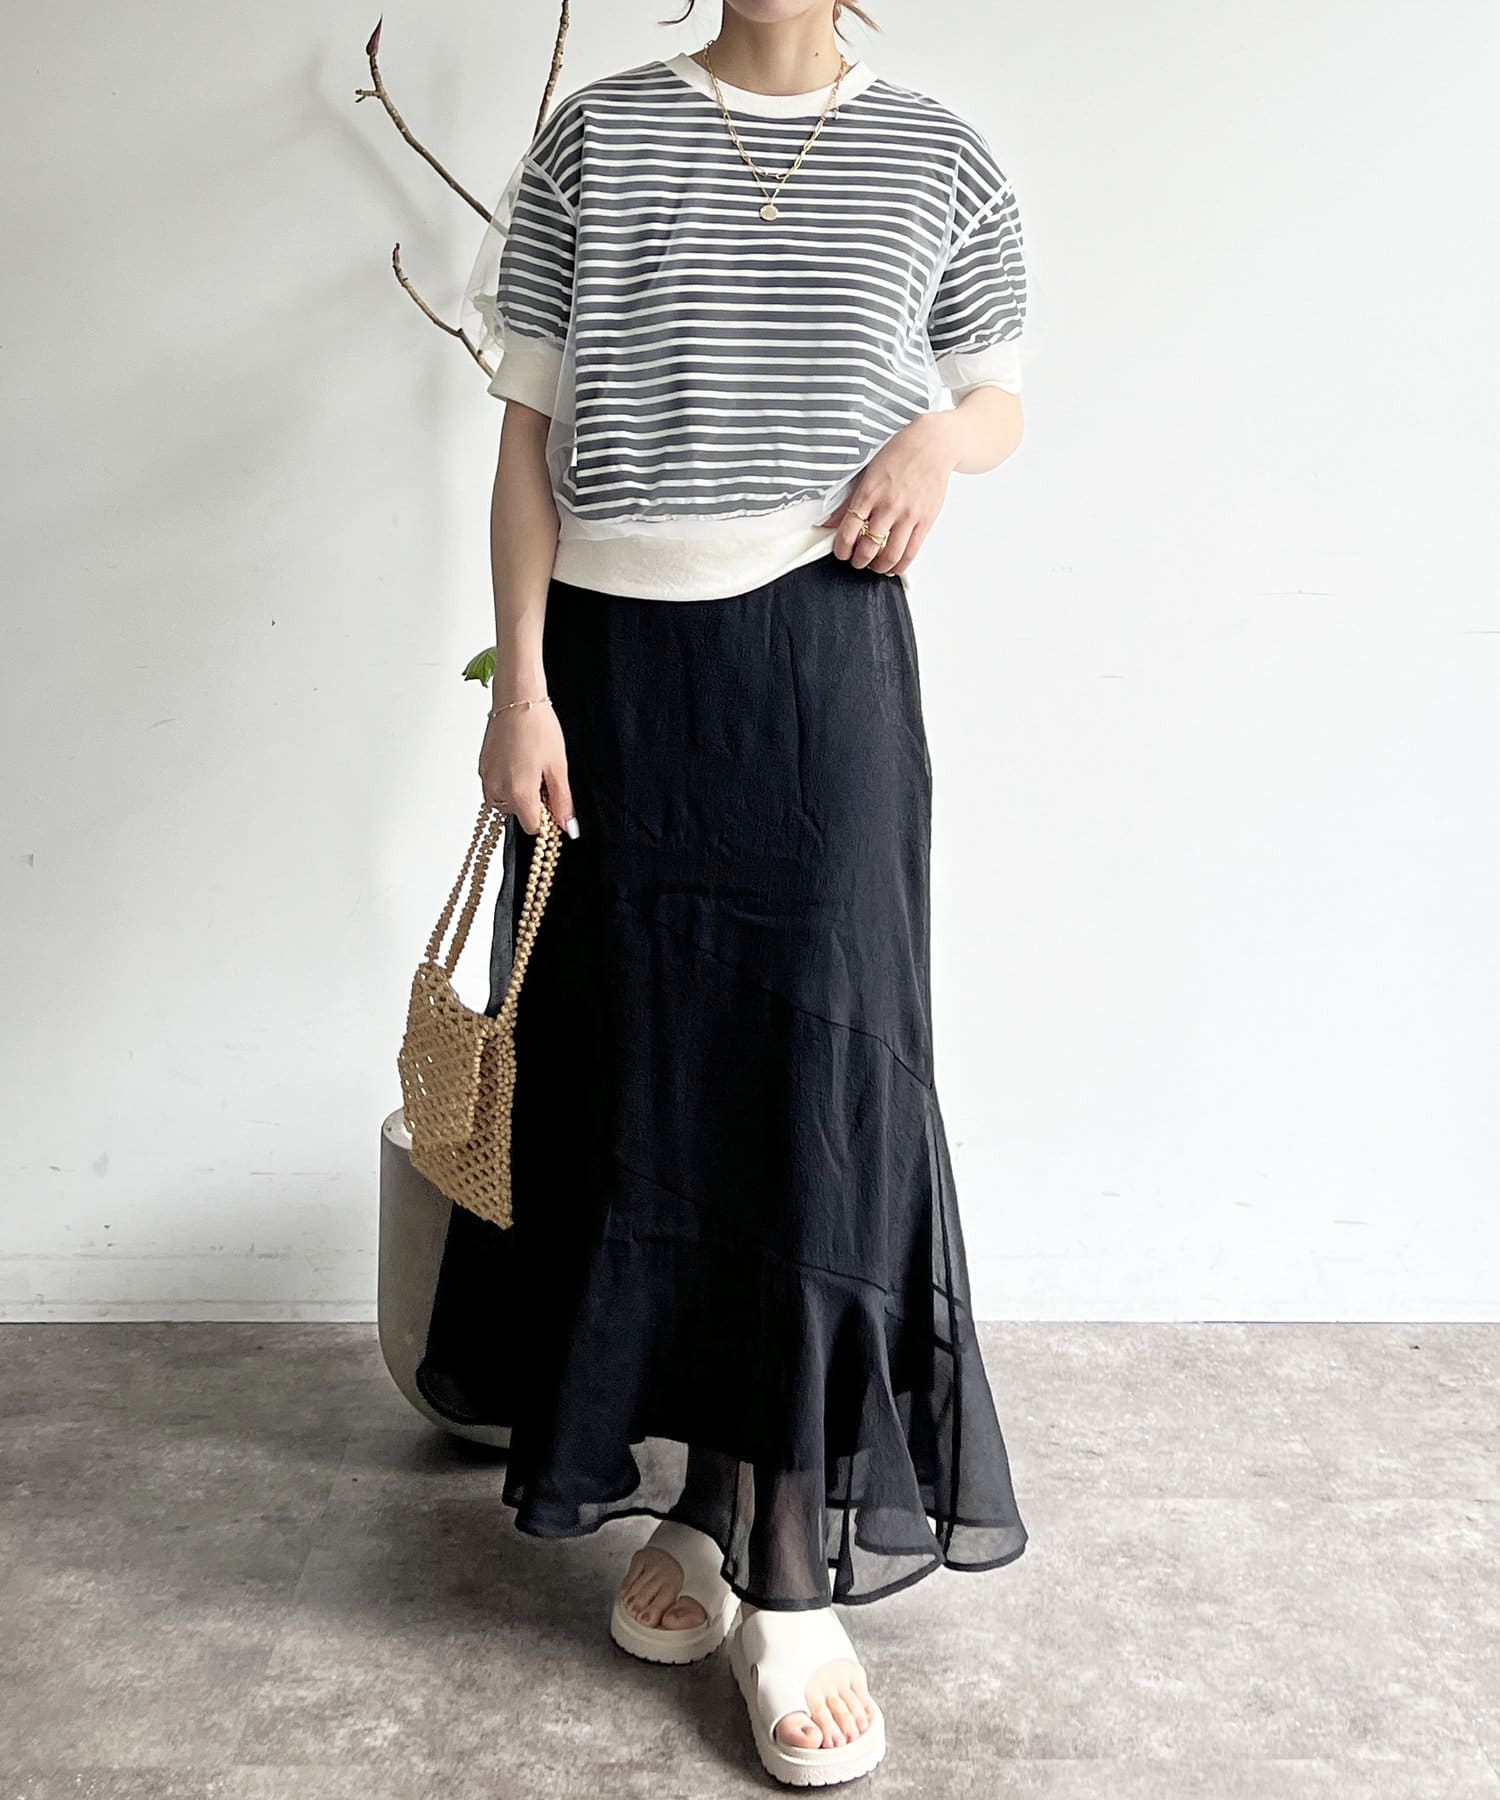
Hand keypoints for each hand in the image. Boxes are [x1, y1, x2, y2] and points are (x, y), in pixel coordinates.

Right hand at [478, 701, 578, 837]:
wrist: (517, 700)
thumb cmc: (539, 728)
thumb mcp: (558, 768)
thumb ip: (562, 802)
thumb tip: (567, 827)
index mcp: (519, 794)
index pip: (532, 828)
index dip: (545, 818)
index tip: (552, 802)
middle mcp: (498, 790)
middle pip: (517, 815)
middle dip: (532, 803)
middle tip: (543, 777)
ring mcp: (487, 779)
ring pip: (504, 802)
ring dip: (517, 794)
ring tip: (530, 768)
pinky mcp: (482, 767)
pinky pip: (495, 787)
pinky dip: (506, 783)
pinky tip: (518, 762)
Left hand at [816, 413, 960, 575]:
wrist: (933, 444)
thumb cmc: (899, 454)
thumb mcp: (866, 473)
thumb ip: (847, 502)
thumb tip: (828, 524)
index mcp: (869, 493)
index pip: (848, 532)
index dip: (841, 549)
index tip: (841, 552)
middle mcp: (888, 506)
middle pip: (868, 548)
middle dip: (858, 561)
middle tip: (857, 560)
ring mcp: (909, 515)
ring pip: (890, 556)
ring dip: (878, 567)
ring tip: (874, 565)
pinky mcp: (926, 520)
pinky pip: (911, 553)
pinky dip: (899, 566)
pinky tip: (893, 566)